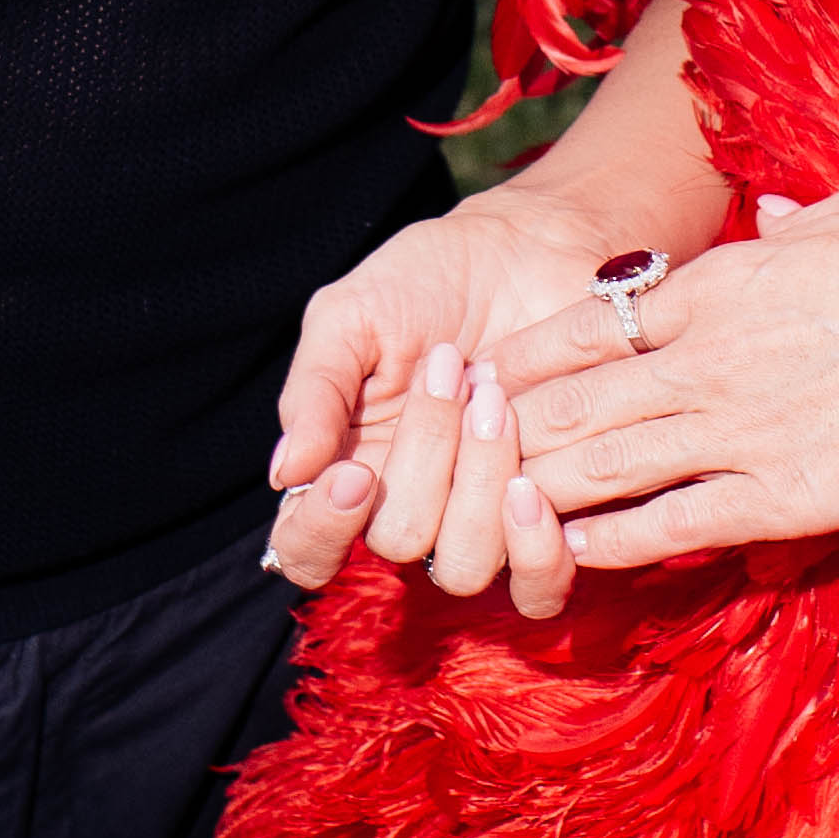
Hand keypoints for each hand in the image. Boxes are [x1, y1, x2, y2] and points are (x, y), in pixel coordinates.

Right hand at [265, 186, 631, 595]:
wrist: (528, 251)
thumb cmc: (426, 281)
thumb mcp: (350, 318)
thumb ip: (315, 393)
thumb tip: (287, 474)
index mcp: (346, 474)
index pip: (305, 553)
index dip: (321, 532)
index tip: (352, 473)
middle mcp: (411, 510)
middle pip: (399, 543)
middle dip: (424, 457)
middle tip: (450, 370)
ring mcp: (482, 523)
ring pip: (466, 565)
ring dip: (479, 483)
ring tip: (495, 400)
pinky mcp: (550, 522)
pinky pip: (540, 586)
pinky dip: (537, 546)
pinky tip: (533, 483)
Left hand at [485, 172, 838, 602]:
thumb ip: (801, 218)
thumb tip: (780, 212)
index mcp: (715, 287)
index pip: (582, 326)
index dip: (523, 358)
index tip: (482, 377)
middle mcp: (704, 361)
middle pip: (569, 402)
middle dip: (506, 430)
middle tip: (454, 456)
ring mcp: (735, 432)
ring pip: (599, 466)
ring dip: (536, 488)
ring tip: (484, 510)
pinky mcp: (776, 496)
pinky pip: (668, 526)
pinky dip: (608, 540)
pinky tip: (566, 552)